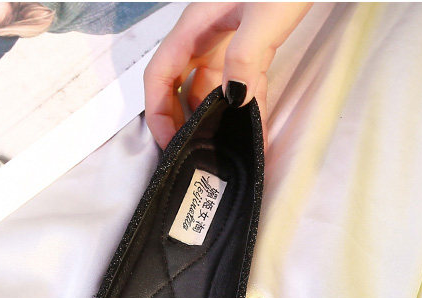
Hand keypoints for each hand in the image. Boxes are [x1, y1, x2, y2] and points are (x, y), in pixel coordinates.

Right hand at [144, 2, 311, 149]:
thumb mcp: (263, 17)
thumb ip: (245, 57)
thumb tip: (232, 98)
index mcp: (197, 26)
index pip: (162, 75)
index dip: (159, 112)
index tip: (169, 142)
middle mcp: (208, 36)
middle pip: (183, 88)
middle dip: (187, 123)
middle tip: (198, 155)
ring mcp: (230, 43)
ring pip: (214, 91)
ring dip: (221, 121)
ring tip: (231, 151)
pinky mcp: (253, 48)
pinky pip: (244, 86)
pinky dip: (248, 110)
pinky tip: (257, 132)